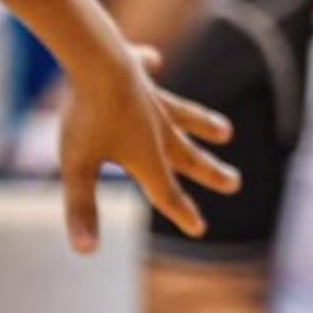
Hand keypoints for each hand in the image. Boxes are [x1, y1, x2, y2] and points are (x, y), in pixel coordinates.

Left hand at [59, 46, 236, 253]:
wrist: (99, 61)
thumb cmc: (87, 117)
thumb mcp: (77, 168)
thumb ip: (82, 209)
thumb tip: (86, 252)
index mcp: (146, 155)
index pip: (166, 192)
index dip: (182, 213)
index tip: (200, 229)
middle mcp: (157, 129)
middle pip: (187, 156)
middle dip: (209, 172)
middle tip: (234, 182)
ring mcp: (151, 100)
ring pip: (184, 115)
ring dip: (204, 125)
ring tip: (225, 132)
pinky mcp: (136, 72)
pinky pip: (145, 69)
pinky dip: (149, 66)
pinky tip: (154, 61)